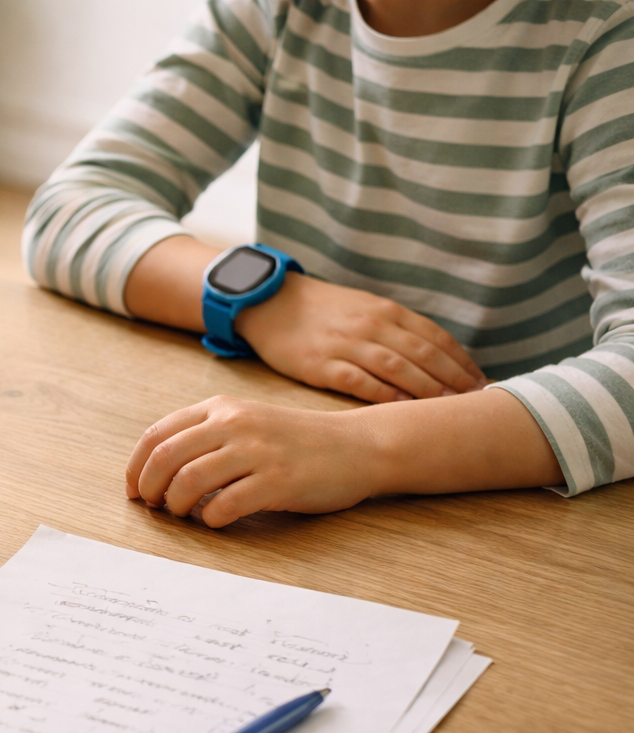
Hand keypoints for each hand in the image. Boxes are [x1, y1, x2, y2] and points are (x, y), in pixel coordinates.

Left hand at [125, 390, 563, 527]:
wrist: (357, 446)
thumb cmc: (295, 440)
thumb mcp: (247, 421)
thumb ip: (205, 435)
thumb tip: (156, 469)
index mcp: (220, 408)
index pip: (158, 435)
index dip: (136, 466)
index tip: (134, 490)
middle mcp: (235, 424)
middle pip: (165, 458)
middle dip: (148, 488)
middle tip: (151, 507)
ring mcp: (257, 452)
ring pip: (188, 481)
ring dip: (175, 505)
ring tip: (182, 515)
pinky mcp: (277, 482)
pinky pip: (224, 506)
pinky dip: (209, 519)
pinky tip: (215, 521)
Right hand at [236, 272, 487, 402]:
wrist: (270, 303)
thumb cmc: (322, 312)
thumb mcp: (364, 308)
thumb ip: (397, 329)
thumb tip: (434, 357)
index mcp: (386, 311)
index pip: (436, 337)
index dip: (462, 362)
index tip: (482, 383)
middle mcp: (371, 325)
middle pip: (424, 354)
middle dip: (454, 379)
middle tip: (477, 402)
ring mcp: (345, 344)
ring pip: (397, 367)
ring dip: (427, 389)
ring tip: (449, 408)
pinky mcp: (320, 364)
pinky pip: (359, 382)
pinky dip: (384, 395)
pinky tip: (403, 409)